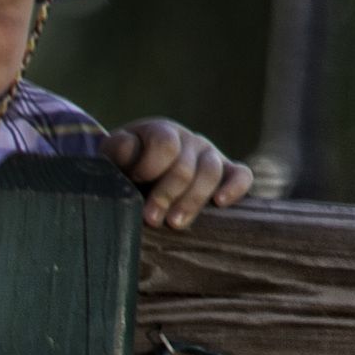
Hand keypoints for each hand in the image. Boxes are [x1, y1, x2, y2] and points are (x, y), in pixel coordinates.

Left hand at [102, 120, 251, 229]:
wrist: (141, 174)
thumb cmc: (126, 167)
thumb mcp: (113, 157)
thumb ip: (117, 151)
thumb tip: (130, 149)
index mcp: (162, 132)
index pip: (165, 144)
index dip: (150, 167)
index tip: (135, 182)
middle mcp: (189, 141)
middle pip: (186, 165)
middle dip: (166, 194)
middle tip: (151, 219)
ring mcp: (210, 155)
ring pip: (211, 172)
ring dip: (193, 199)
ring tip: (175, 223)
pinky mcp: (226, 173)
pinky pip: (241, 174)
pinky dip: (235, 187)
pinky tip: (221, 202)